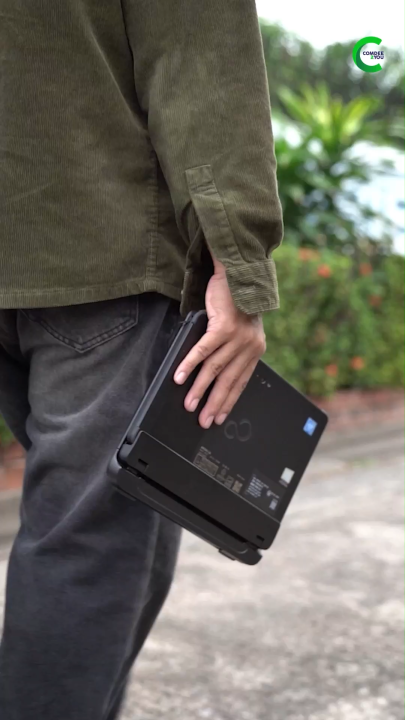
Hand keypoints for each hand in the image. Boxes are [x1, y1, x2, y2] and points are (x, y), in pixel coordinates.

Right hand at [173, 256, 266, 428]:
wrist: (238, 274)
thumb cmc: (237, 300)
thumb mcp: (243, 328)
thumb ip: (235, 348)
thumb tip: (217, 372)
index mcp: (255, 349)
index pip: (241, 382)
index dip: (230, 401)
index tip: (220, 417)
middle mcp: (248, 346)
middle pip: (228, 381)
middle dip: (215, 404)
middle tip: (203, 421)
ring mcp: (236, 337)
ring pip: (214, 370)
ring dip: (199, 389)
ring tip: (189, 404)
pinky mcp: (222, 327)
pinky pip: (203, 351)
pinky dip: (189, 365)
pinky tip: (179, 377)